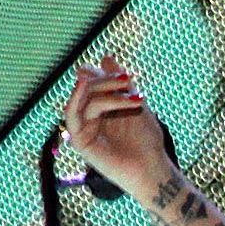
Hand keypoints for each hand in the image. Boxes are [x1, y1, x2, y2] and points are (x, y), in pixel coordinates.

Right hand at [64, 55, 174, 200]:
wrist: (153, 168)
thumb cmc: (148, 140)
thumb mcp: (136, 104)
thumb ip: (121, 84)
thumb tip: (105, 57)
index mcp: (103, 110)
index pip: (94, 84)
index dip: (104, 75)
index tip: (126, 75)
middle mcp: (91, 119)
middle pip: (87, 88)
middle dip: (105, 80)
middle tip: (127, 79)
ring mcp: (84, 130)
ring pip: (83, 99)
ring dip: (103, 88)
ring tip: (127, 87)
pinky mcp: (80, 142)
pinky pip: (71, 117)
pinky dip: (76, 98)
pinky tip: (86, 85)